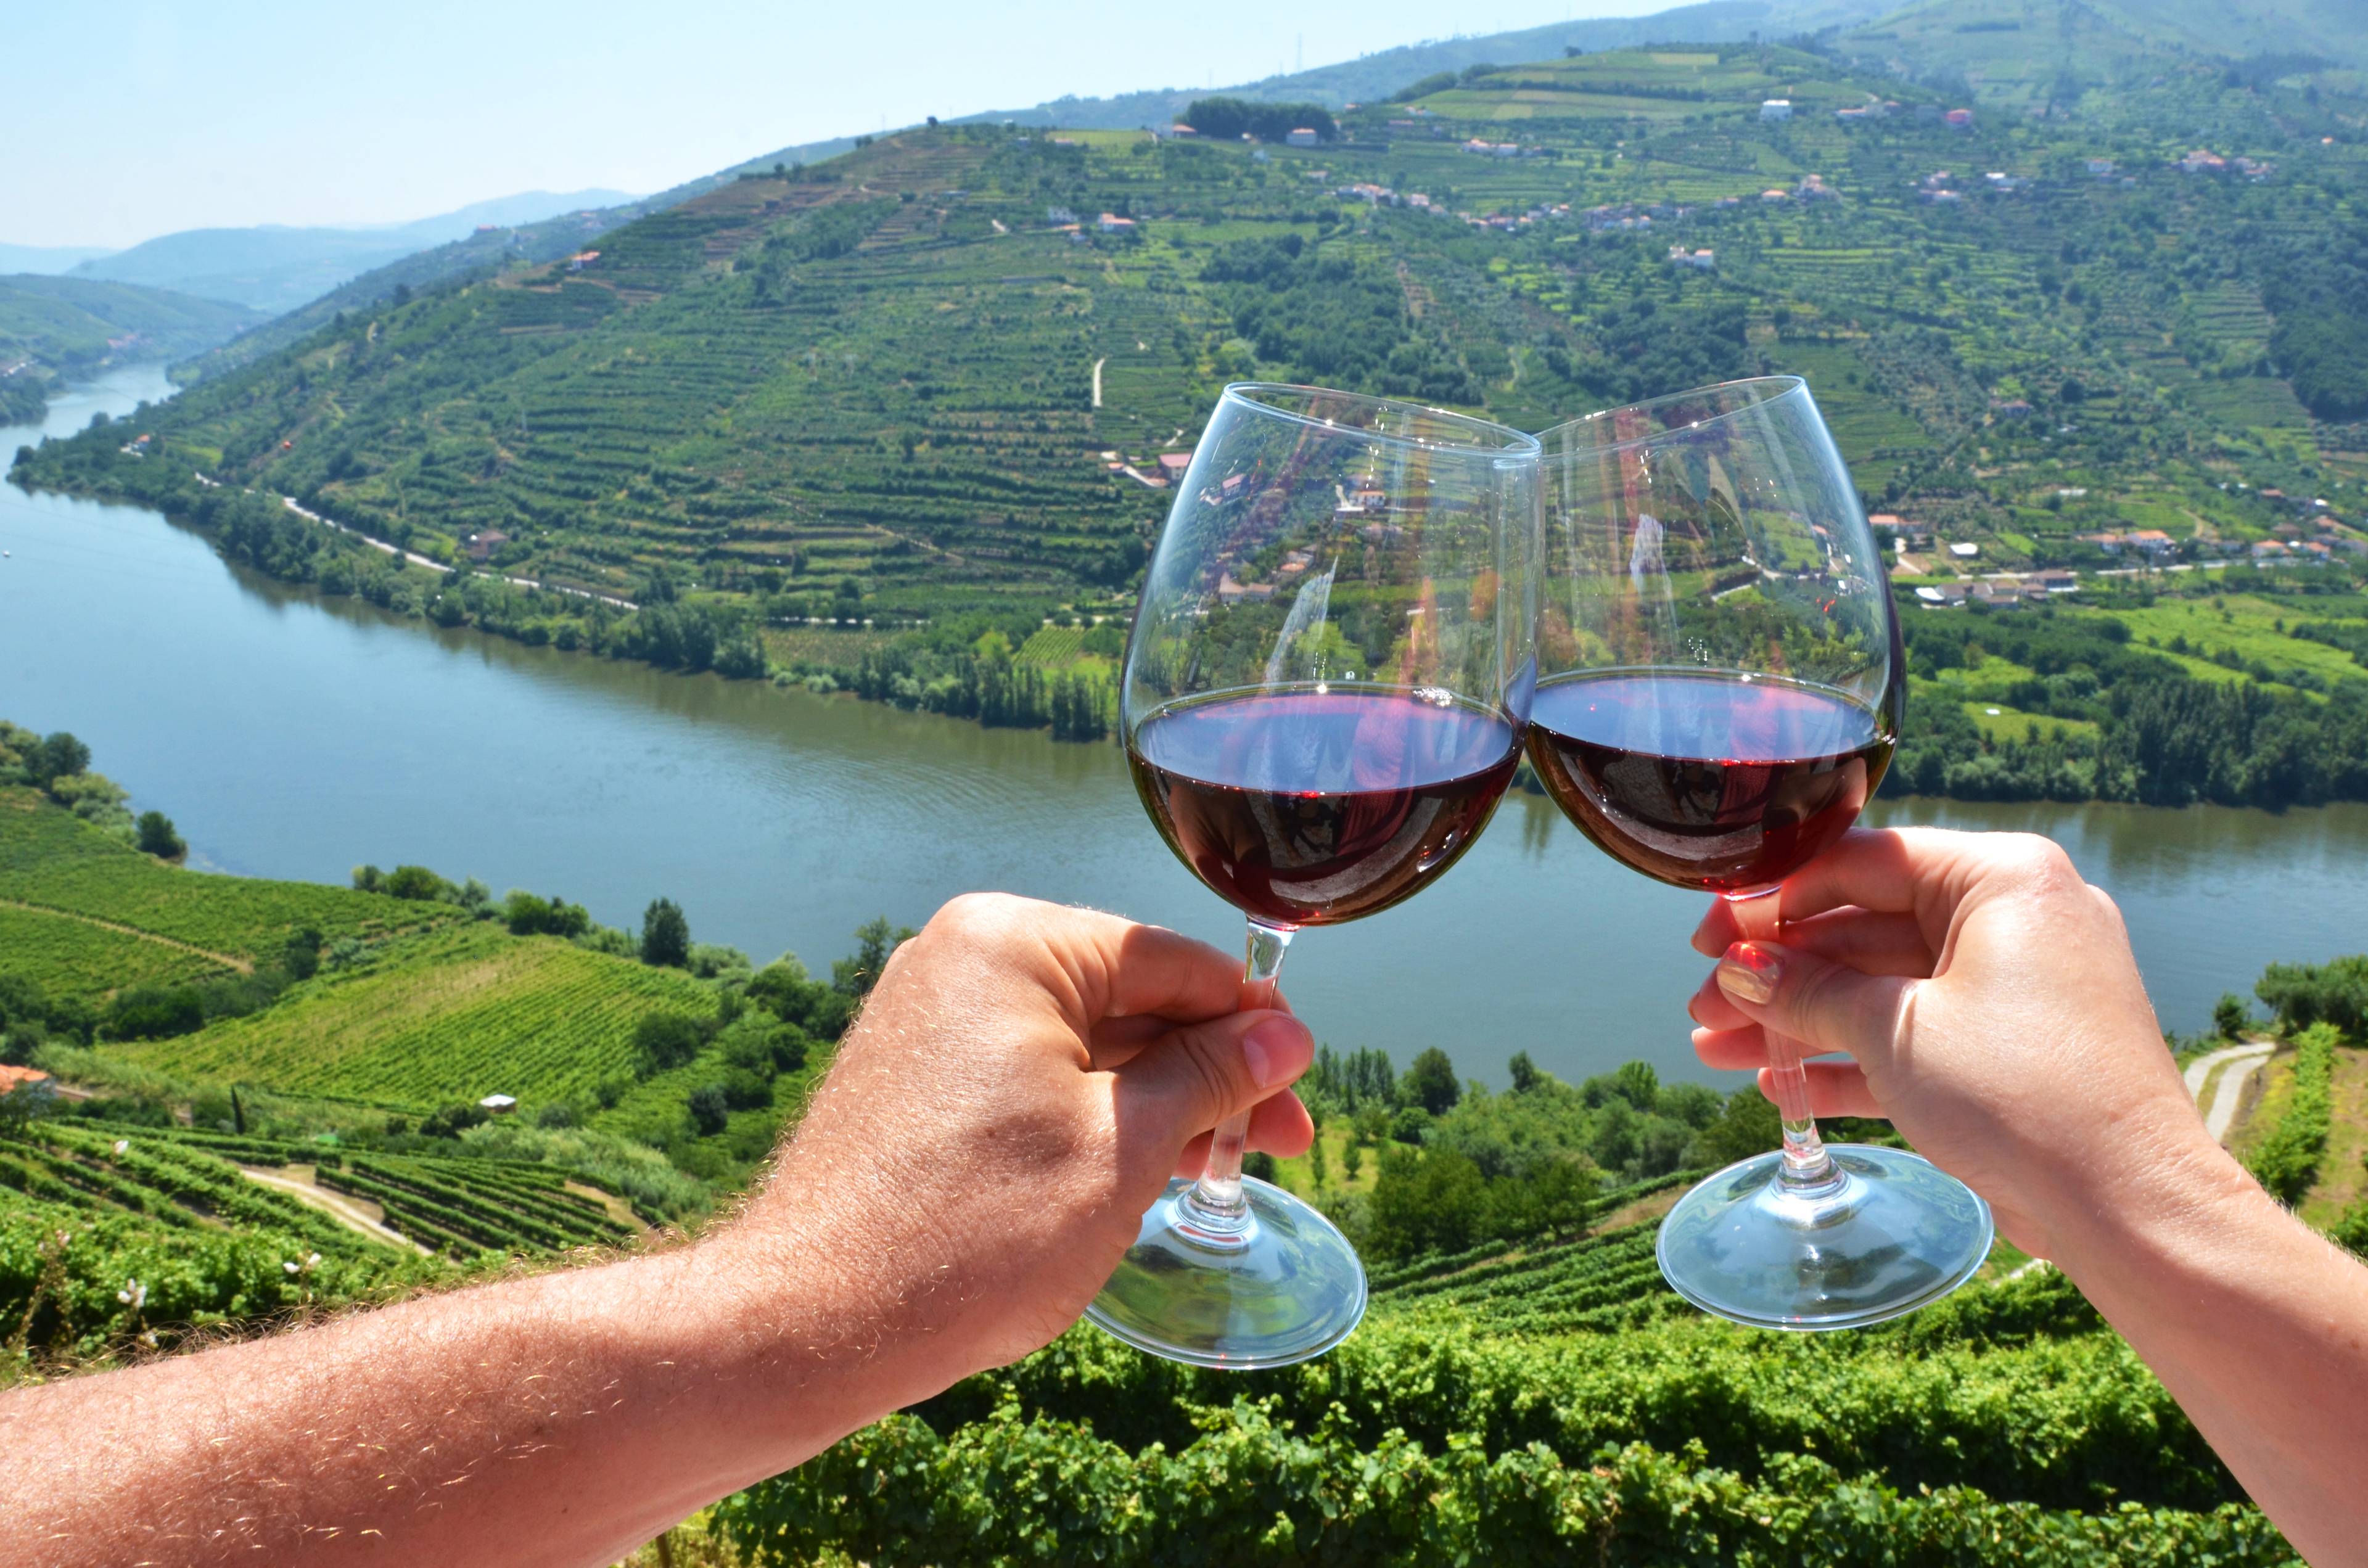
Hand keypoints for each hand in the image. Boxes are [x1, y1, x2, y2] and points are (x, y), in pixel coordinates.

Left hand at [714, 893, 1315, 1405]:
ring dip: (1156, 1104)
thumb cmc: (971, 1232)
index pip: (1171, 960)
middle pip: (1128, 1001)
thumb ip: (1210, 1076)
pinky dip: (1093, 1120)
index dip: (1250, 1024)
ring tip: (1212, 1172)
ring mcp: (931, 1021)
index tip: (1302, 1084)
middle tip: (1279, 1146)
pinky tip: (1137, 1174)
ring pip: (1083, 1048)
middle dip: (1208, 1074)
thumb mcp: (1124, 1146)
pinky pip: (1031, 1079)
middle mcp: (962, 960)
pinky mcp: (915, 1081)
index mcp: (1013, 944)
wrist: (811, 1323)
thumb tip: (1285, 1035)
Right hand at [1685, 827, 2225, 1261]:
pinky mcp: (2012, 1052)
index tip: (1709, 937)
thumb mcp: (1894, 1030)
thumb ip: (1807, 990)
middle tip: (1703, 1005)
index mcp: (2001, 879)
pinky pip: (1915, 1037)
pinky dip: (1850, 1058)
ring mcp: (2017, 989)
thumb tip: (1738, 972)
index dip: (1771, 900)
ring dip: (1799, 1021)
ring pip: (1883, 989)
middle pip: (1865, 929)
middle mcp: (2014, 919)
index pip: (1859, 863)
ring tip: (1716, 1051)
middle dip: (1777, 974)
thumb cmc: (2022, 1095)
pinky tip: (1780, 1087)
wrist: (2129, 1208)